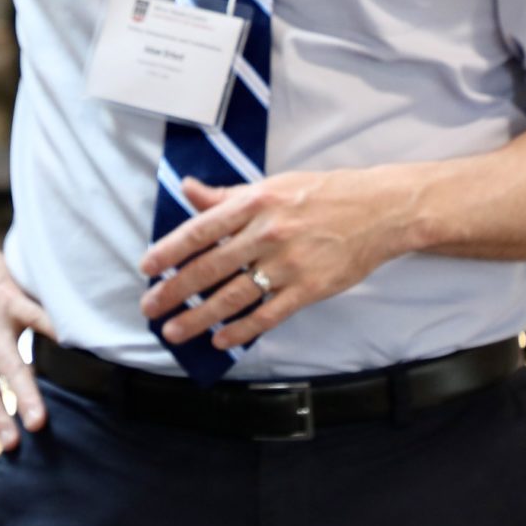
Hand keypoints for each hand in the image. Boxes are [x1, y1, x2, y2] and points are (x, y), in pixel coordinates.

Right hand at [0, 226, 54, 450]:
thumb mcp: (6, 271)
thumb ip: (30, 297)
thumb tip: (67, 311)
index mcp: (8, 300)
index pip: (39, 317)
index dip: (58, 332)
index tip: (80, 353)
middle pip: (9, 364)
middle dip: (25, 395)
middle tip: (39, 424)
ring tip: (11, 443)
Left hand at [139, 171, 410, 353]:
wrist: (379, 211)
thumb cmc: (322, 195)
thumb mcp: (272, 185)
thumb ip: (227, 196)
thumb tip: (188, 189)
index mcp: (255, 203)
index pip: (201, 229)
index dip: (170, 250)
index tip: (146, 267)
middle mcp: (268, 233)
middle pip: (210, 267)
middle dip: (174, 289)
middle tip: (149, 307)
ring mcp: (289, 263)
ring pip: (234, 295)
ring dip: (199, 316)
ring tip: (174, 331)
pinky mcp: (309, 288)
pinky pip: (268, 314)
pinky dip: (242, 329)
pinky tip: (220, 340)